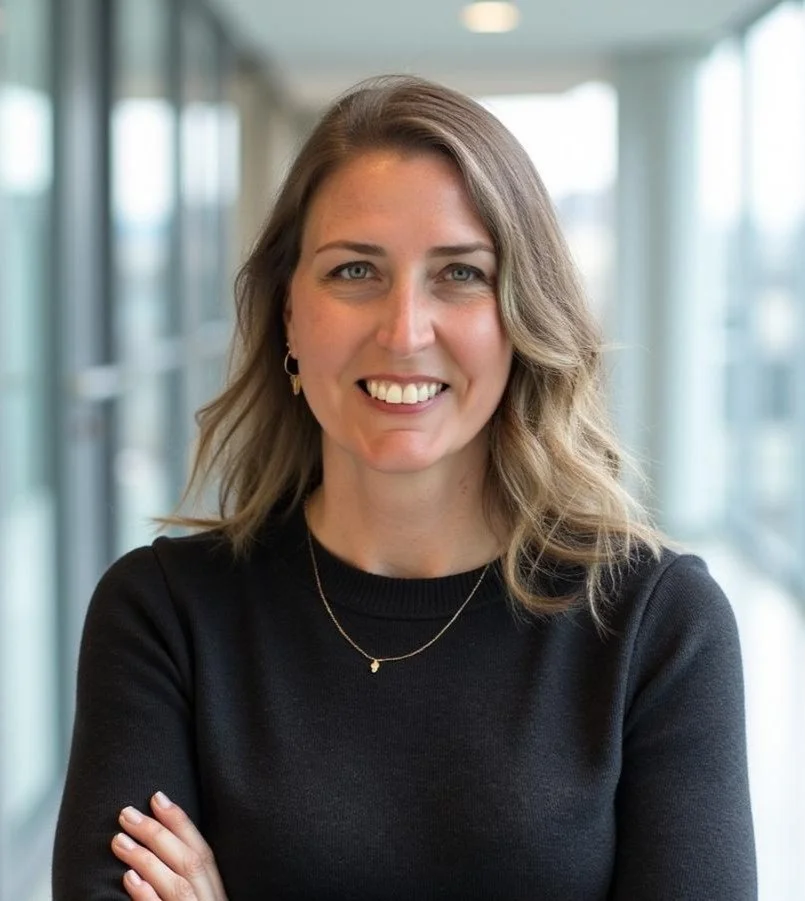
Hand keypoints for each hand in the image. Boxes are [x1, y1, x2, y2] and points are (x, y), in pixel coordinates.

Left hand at [111, 792, 227, 900]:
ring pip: (177, 885)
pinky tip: (128, 877)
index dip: (181, 822)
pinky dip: (146, 895)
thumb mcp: (198, 899)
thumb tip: (159, 844)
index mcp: (217, 895)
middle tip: (127, 814)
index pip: (203, 853)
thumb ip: (184, 880)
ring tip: (119, 841)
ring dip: (147, 859)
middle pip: (190, 862)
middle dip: (158, 833)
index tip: (157, 798)